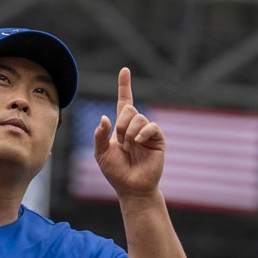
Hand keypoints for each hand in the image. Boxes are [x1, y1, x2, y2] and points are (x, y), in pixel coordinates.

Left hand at [93, 67, 164, 197]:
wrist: (131, 187)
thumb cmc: (116, 171)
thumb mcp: (101, 153)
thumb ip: (100, 135)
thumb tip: (105, 117)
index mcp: (122, 126)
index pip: (124, 101)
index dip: (125, 86)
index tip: (125, 70)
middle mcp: (136, 126)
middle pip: (129, 109)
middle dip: (120, 125)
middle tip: (121, 143)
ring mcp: (147, 132)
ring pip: (138, 117)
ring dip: (129, 133)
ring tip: (129, 148)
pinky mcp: (158, 139)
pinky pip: (151, 126)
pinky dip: (142, 132)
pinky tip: (138, 142)